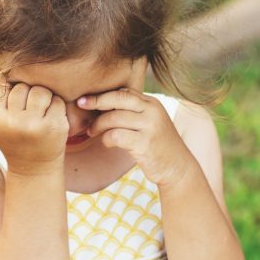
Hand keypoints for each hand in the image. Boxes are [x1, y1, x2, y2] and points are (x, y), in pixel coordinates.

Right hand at [0, 83, 68, 175]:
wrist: (34, 170)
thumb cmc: (17, 141)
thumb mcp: (1, 123)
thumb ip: (1, 100)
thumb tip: (6, 71)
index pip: (5, 88)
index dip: (14, 93)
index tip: (19, 105)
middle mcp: (15, 122)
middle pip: (23, 87)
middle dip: (29, 94)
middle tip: (33, 108)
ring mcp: (36, 125)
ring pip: (41, 91)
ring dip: (44, 96)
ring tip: (43, 109)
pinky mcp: (55, 127)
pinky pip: (57, 101)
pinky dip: (57, 106)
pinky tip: (53, 117)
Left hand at [78, 88, 194, 186]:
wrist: (178, 167)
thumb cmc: (158, 145)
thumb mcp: (149, 123)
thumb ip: (133, 112)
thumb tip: (102, 104)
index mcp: (152, 103)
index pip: (124, 92)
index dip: (103, 94)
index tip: (85, 99)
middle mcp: (152, 111)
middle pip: (118, 99)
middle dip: (96, 101)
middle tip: (80, 105)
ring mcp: (150, 127)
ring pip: (114, 118)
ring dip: (98, 125)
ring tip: (92, 132)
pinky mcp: (145, 143)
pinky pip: (116, 136)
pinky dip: (106, 139)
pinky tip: (107, 143)